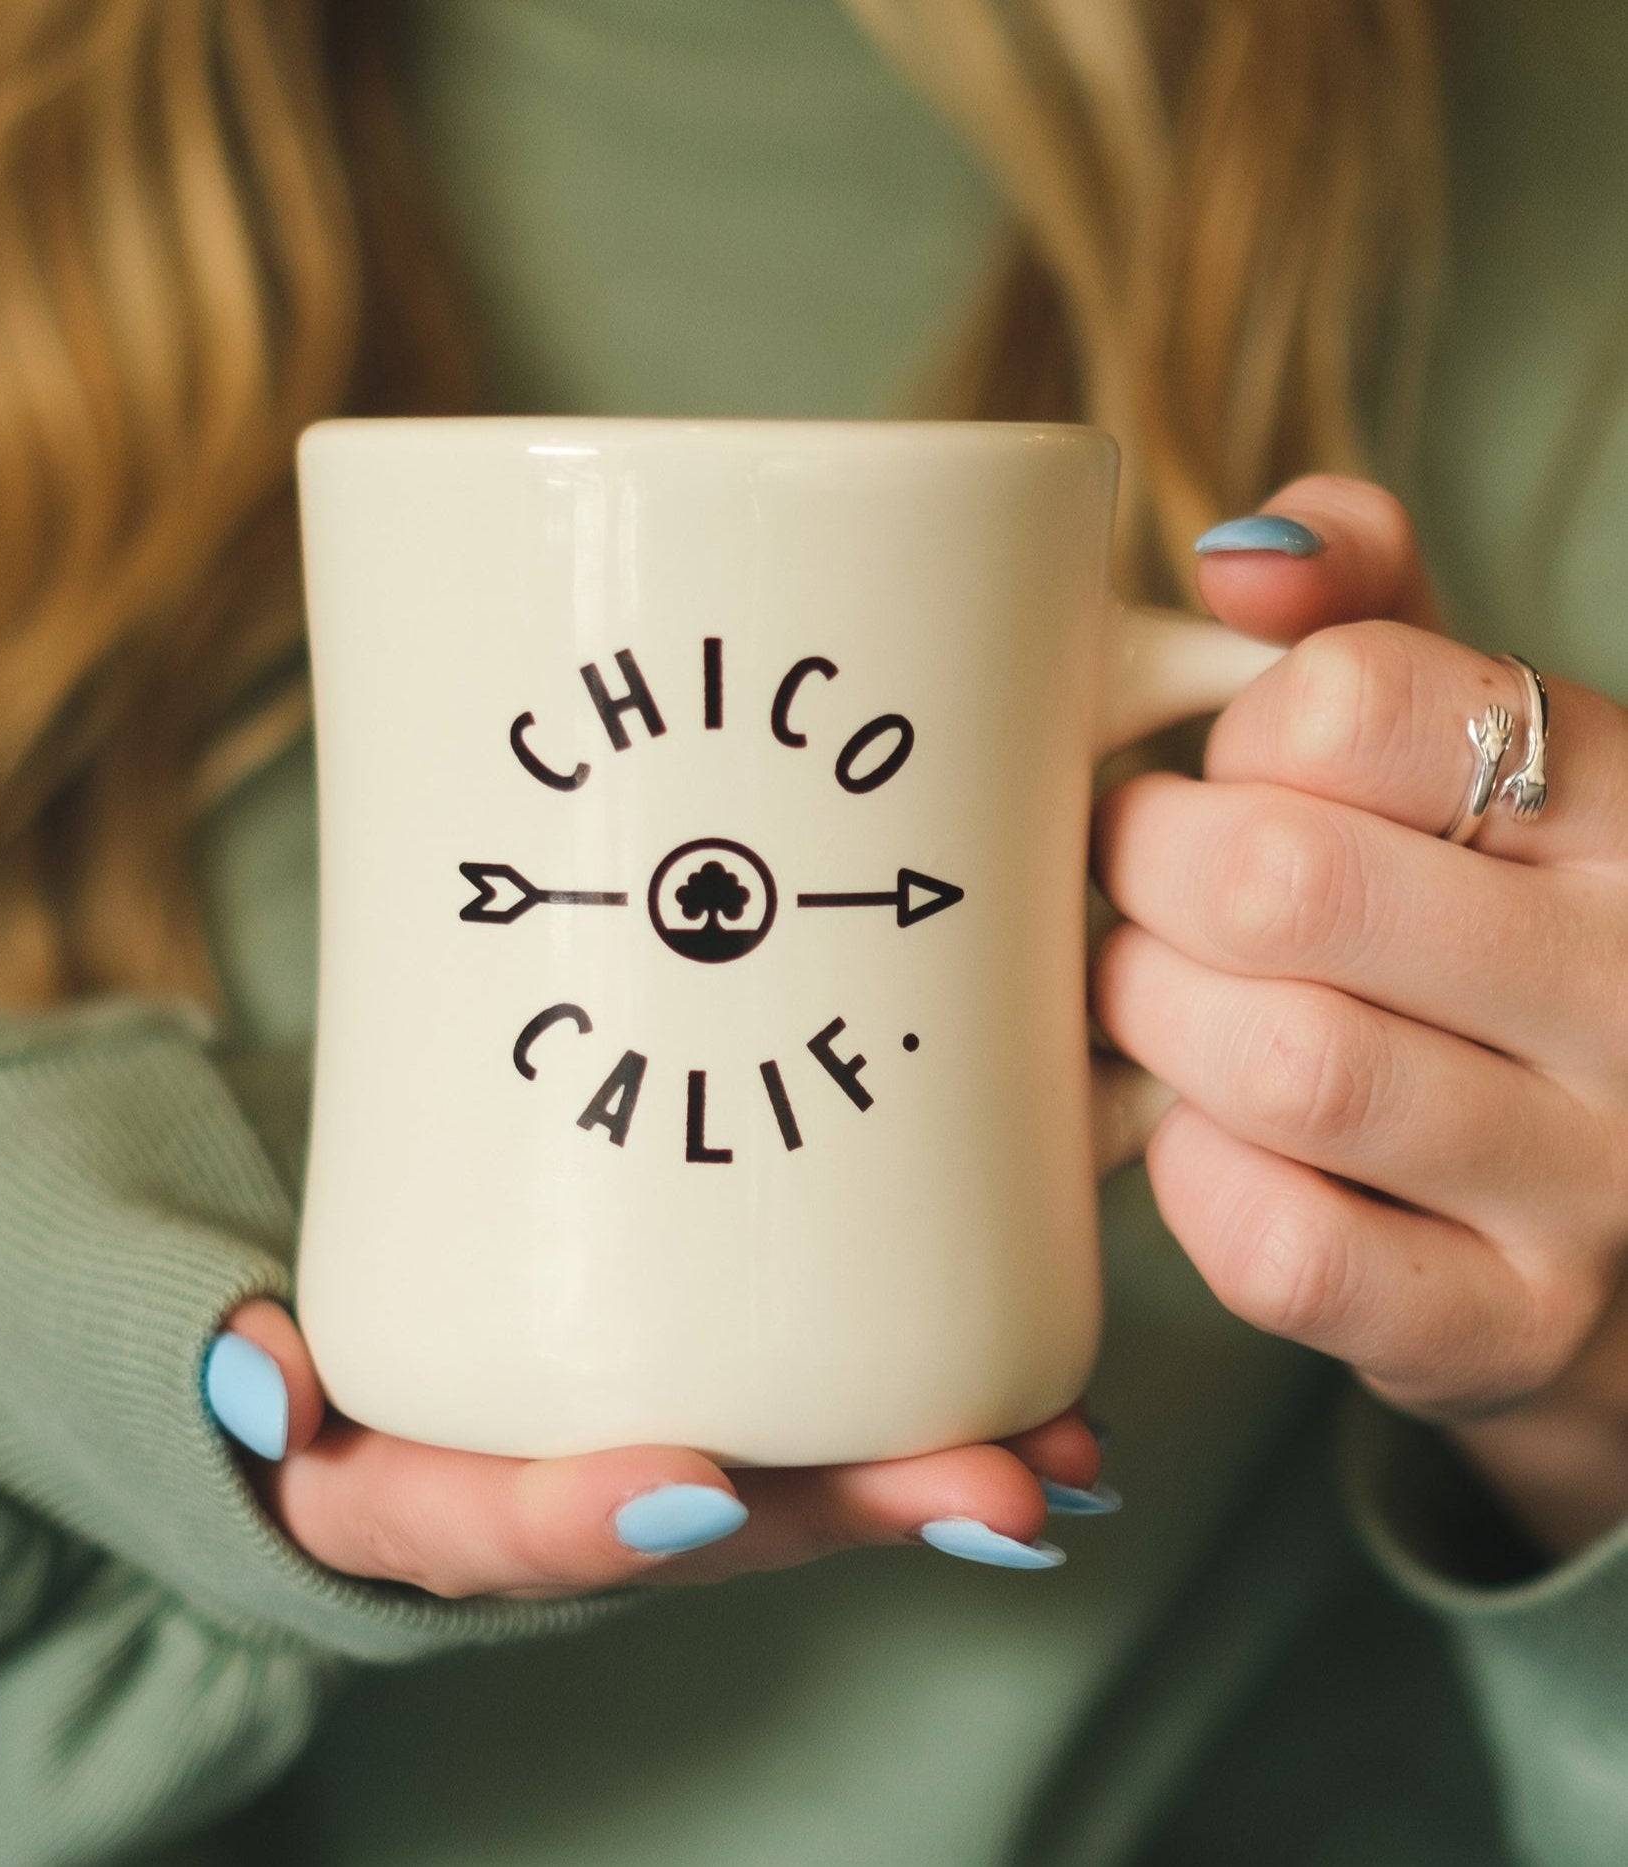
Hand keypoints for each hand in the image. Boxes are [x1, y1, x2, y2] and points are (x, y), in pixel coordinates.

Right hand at [203, 1299, 1109, 1598]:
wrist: (343, 1383)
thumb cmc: (296, 1365)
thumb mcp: (235, 1368)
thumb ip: (226, 1368)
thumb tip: (251, 1379)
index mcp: (427, 1516)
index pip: (504, 1537)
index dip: (593, 1522)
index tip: (691, 1485)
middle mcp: (560, 1517)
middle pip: (710, 1532)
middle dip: (853, 1510)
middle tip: (995, 1484)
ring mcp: (649, 1472)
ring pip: (800, 1495)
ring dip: (939, 1478)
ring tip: (1073, 1456)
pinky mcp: (713, 1413)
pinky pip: (825, 1433)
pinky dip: (932, 1429)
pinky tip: (1051, 1417)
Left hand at [1092, 476, 1627, 1557]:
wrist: (1622, 1216)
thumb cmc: (1497, 944)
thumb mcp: (1479, 767)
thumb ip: (1376, 629)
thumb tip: (1245, 551)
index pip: (1356, 705)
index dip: (1230, 735)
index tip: (1216, 772)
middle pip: (1284, 885)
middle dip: (1149, 875)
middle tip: (1131, 881)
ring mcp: (1594, 1177)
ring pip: (1285, 1064)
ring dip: (1154, 1021)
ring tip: (1144, 997)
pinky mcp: (1511, 1328)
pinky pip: (1288, 1247)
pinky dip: (1195, 1179)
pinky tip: (1199, 1134)